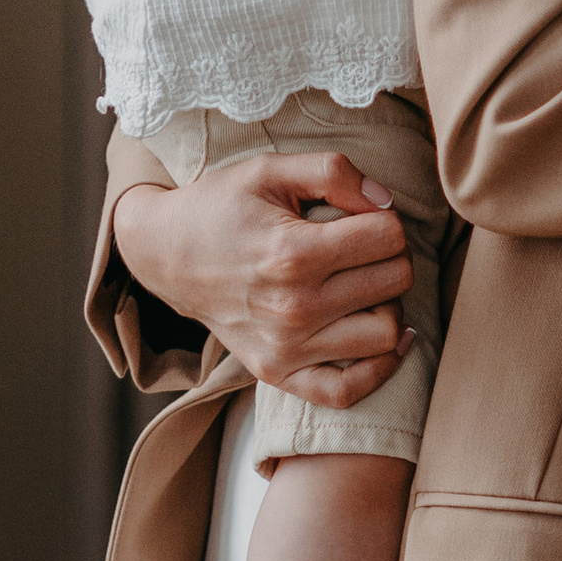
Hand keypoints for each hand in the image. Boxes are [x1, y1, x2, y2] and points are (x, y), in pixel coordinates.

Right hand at [114, 152, 414, 404]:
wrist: (166, 253)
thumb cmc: (221, 206)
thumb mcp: (270, 169)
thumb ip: (333, 172)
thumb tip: (384, 202)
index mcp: (293, 253)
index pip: (389, 236)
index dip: (386, 216)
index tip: (363, 213)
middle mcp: (293, 307)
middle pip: (395, 280)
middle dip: (392, 254)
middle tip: (365, 244)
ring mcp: (286, 347)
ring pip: (385, 335)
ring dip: (388, 304)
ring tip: (365, 284)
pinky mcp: (277, 372)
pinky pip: (346, 391)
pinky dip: (377, 368)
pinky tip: (383, 338)